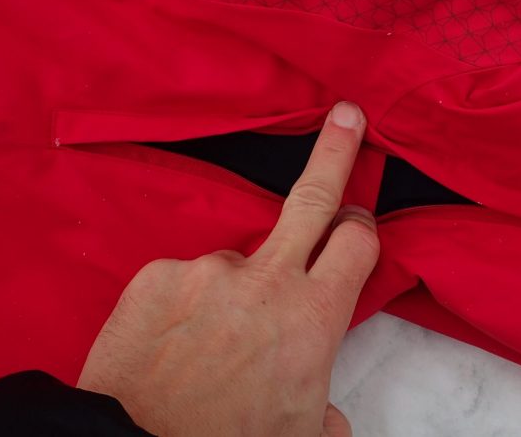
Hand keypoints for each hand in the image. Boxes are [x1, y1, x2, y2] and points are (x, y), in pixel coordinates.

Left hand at [77, 101, 378, 435]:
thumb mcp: (300, 433)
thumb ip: (325, 407)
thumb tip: (326, 411)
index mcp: (312, 315)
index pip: (357, 242)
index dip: (362, 225)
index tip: (358, 217)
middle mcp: (264, 279)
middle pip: (313, 197)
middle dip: (335, 151)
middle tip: (347, 115)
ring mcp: (207, 270)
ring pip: (234, 264)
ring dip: (231, 292)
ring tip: (205, 345)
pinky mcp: (158, 274)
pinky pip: (182, 281)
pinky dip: (183, 305)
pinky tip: (170, 344)